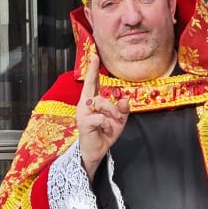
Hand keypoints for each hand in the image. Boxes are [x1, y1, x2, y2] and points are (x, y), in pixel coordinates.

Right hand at [76, 50, 130, 176]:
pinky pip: (101, 117)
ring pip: (101, 103)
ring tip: (114, 124)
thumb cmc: (104, 135)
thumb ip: (122, 110)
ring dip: (112, 114)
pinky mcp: (84, 122)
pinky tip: (106, 130)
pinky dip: (108, 124)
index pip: (93, 84)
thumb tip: (125, 99)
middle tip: (102, 78)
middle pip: (94, 89)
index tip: (94, 56)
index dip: (92, 70)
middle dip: (98, 82)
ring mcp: (82, 113)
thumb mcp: (118, 122)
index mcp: (92, 103)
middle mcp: (84, 105)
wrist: (95, 152)